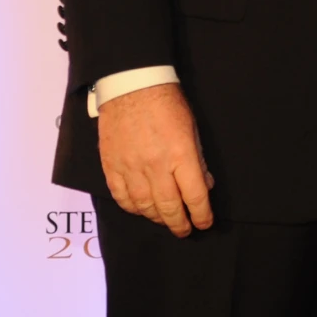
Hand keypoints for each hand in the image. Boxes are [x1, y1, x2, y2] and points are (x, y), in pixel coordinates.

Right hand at [97, 82, 215, 238]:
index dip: (201, 215)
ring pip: (144, 207)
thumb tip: (203, 186)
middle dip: (180, 224)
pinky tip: (141, 209)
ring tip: (165, 219)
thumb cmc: (167, 104)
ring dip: (157, 218)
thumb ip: (198, 160)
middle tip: (185, 230)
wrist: (131, 86)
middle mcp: (156, 166)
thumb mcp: (192, 129)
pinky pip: (122, 198)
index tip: (204, 224)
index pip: (194, 196)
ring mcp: (131, 168)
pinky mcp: (111, 167)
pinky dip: (133, 208)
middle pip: (169, 208)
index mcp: (181, 155)